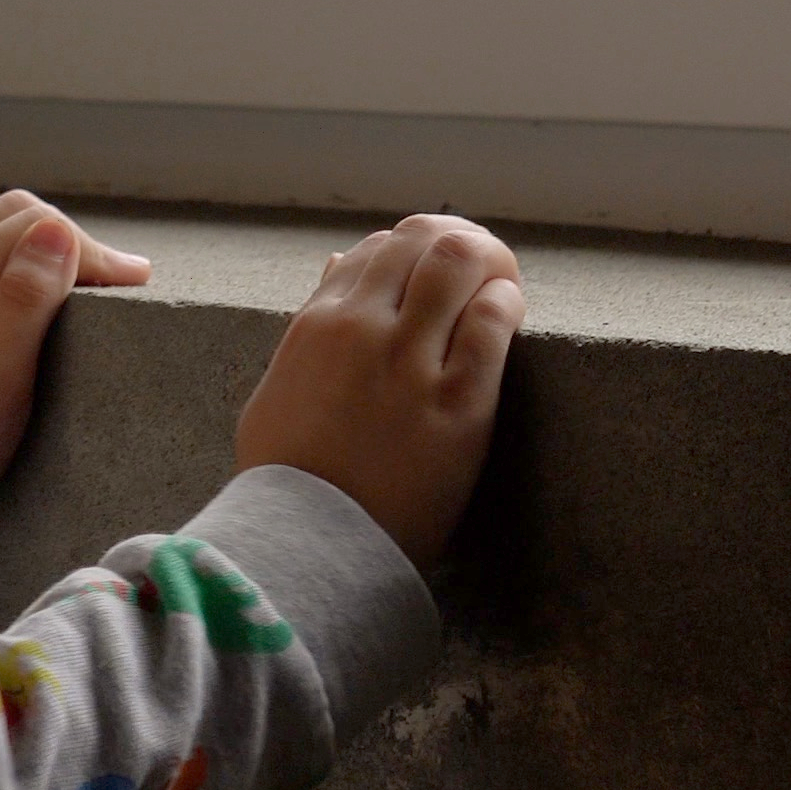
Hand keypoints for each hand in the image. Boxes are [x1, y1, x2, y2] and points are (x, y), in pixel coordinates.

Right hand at [232, 215, 522, 563]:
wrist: (311, 548)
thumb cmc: (289, 477)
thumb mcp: (280, 387)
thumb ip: (311, 323)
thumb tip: (339, 262)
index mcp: (316, 325)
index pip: (375, 248)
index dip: (413, 250)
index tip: (433, 272)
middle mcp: (362, 329)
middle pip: (421, 241)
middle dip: (456, 242)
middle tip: (480, 265)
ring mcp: (410, 362)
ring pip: (458, 265)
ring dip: (487, 261)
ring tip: (501, 279)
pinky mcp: (457, 403)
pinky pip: (491, 324)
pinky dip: (505, 302)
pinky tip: (510, 309)